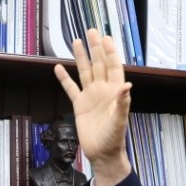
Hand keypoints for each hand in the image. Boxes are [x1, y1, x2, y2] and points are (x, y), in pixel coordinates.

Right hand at [53, 28, 132, 185]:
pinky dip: (64, 79)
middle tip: (92, 32)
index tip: (106, 38)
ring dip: (81, 58)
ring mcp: (90, 97)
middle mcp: (102, 91)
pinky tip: (58, 68)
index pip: (113, 67)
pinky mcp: (79, 106)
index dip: (110, 53)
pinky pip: (70, 89)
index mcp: (114, 92)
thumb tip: (127, 85)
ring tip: (76, 42)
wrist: (102, 154)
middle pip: (99, 65)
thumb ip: (122, 103)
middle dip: (95, 49)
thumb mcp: (119, 121)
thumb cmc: (114, 138)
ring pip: (85, 72)